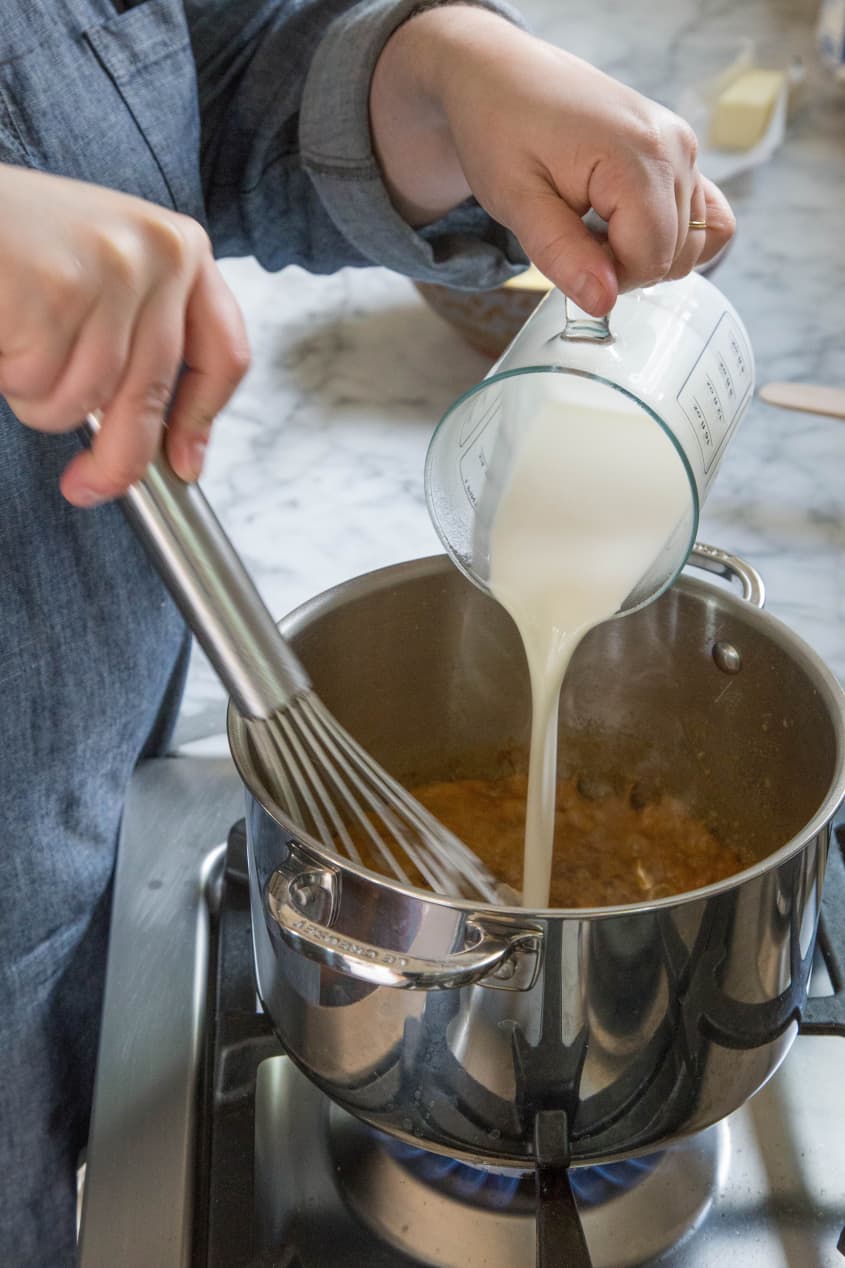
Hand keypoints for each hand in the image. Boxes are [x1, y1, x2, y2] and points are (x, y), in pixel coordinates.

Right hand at [0, 164, 249, 505]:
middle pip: (151, 397)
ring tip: (16, 345)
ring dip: (37, 397)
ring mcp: (111, 268)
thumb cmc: (19, 239)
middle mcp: (159, 254)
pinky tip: (2, 331)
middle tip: (86, 486)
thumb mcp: (106, 270)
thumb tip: (163, 439)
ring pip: (85, 398)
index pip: (224, 355)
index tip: (185, 465)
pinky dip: (7, 377)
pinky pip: (38, 384)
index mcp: (181, 248)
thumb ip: (141, 334)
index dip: (201, 422)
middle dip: (116, 459)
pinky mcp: (57, 287)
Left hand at [370, 6, 734, 315]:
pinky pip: (703, 213)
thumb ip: (562, 254)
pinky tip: (624, 223)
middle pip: (676, 256)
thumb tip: (603, 304)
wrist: (499, 75)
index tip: (568, 256)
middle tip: (575, 238)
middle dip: (625, 268)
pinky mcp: (678, 148)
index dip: (609, 279)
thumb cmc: (500, 128)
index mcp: (637, 159)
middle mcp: (673, 148)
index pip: (650, 261)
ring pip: (694, 240)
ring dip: (646, 251)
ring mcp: (682, 145)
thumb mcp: (516, 201)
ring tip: (593, 226)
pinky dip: (669, 232)